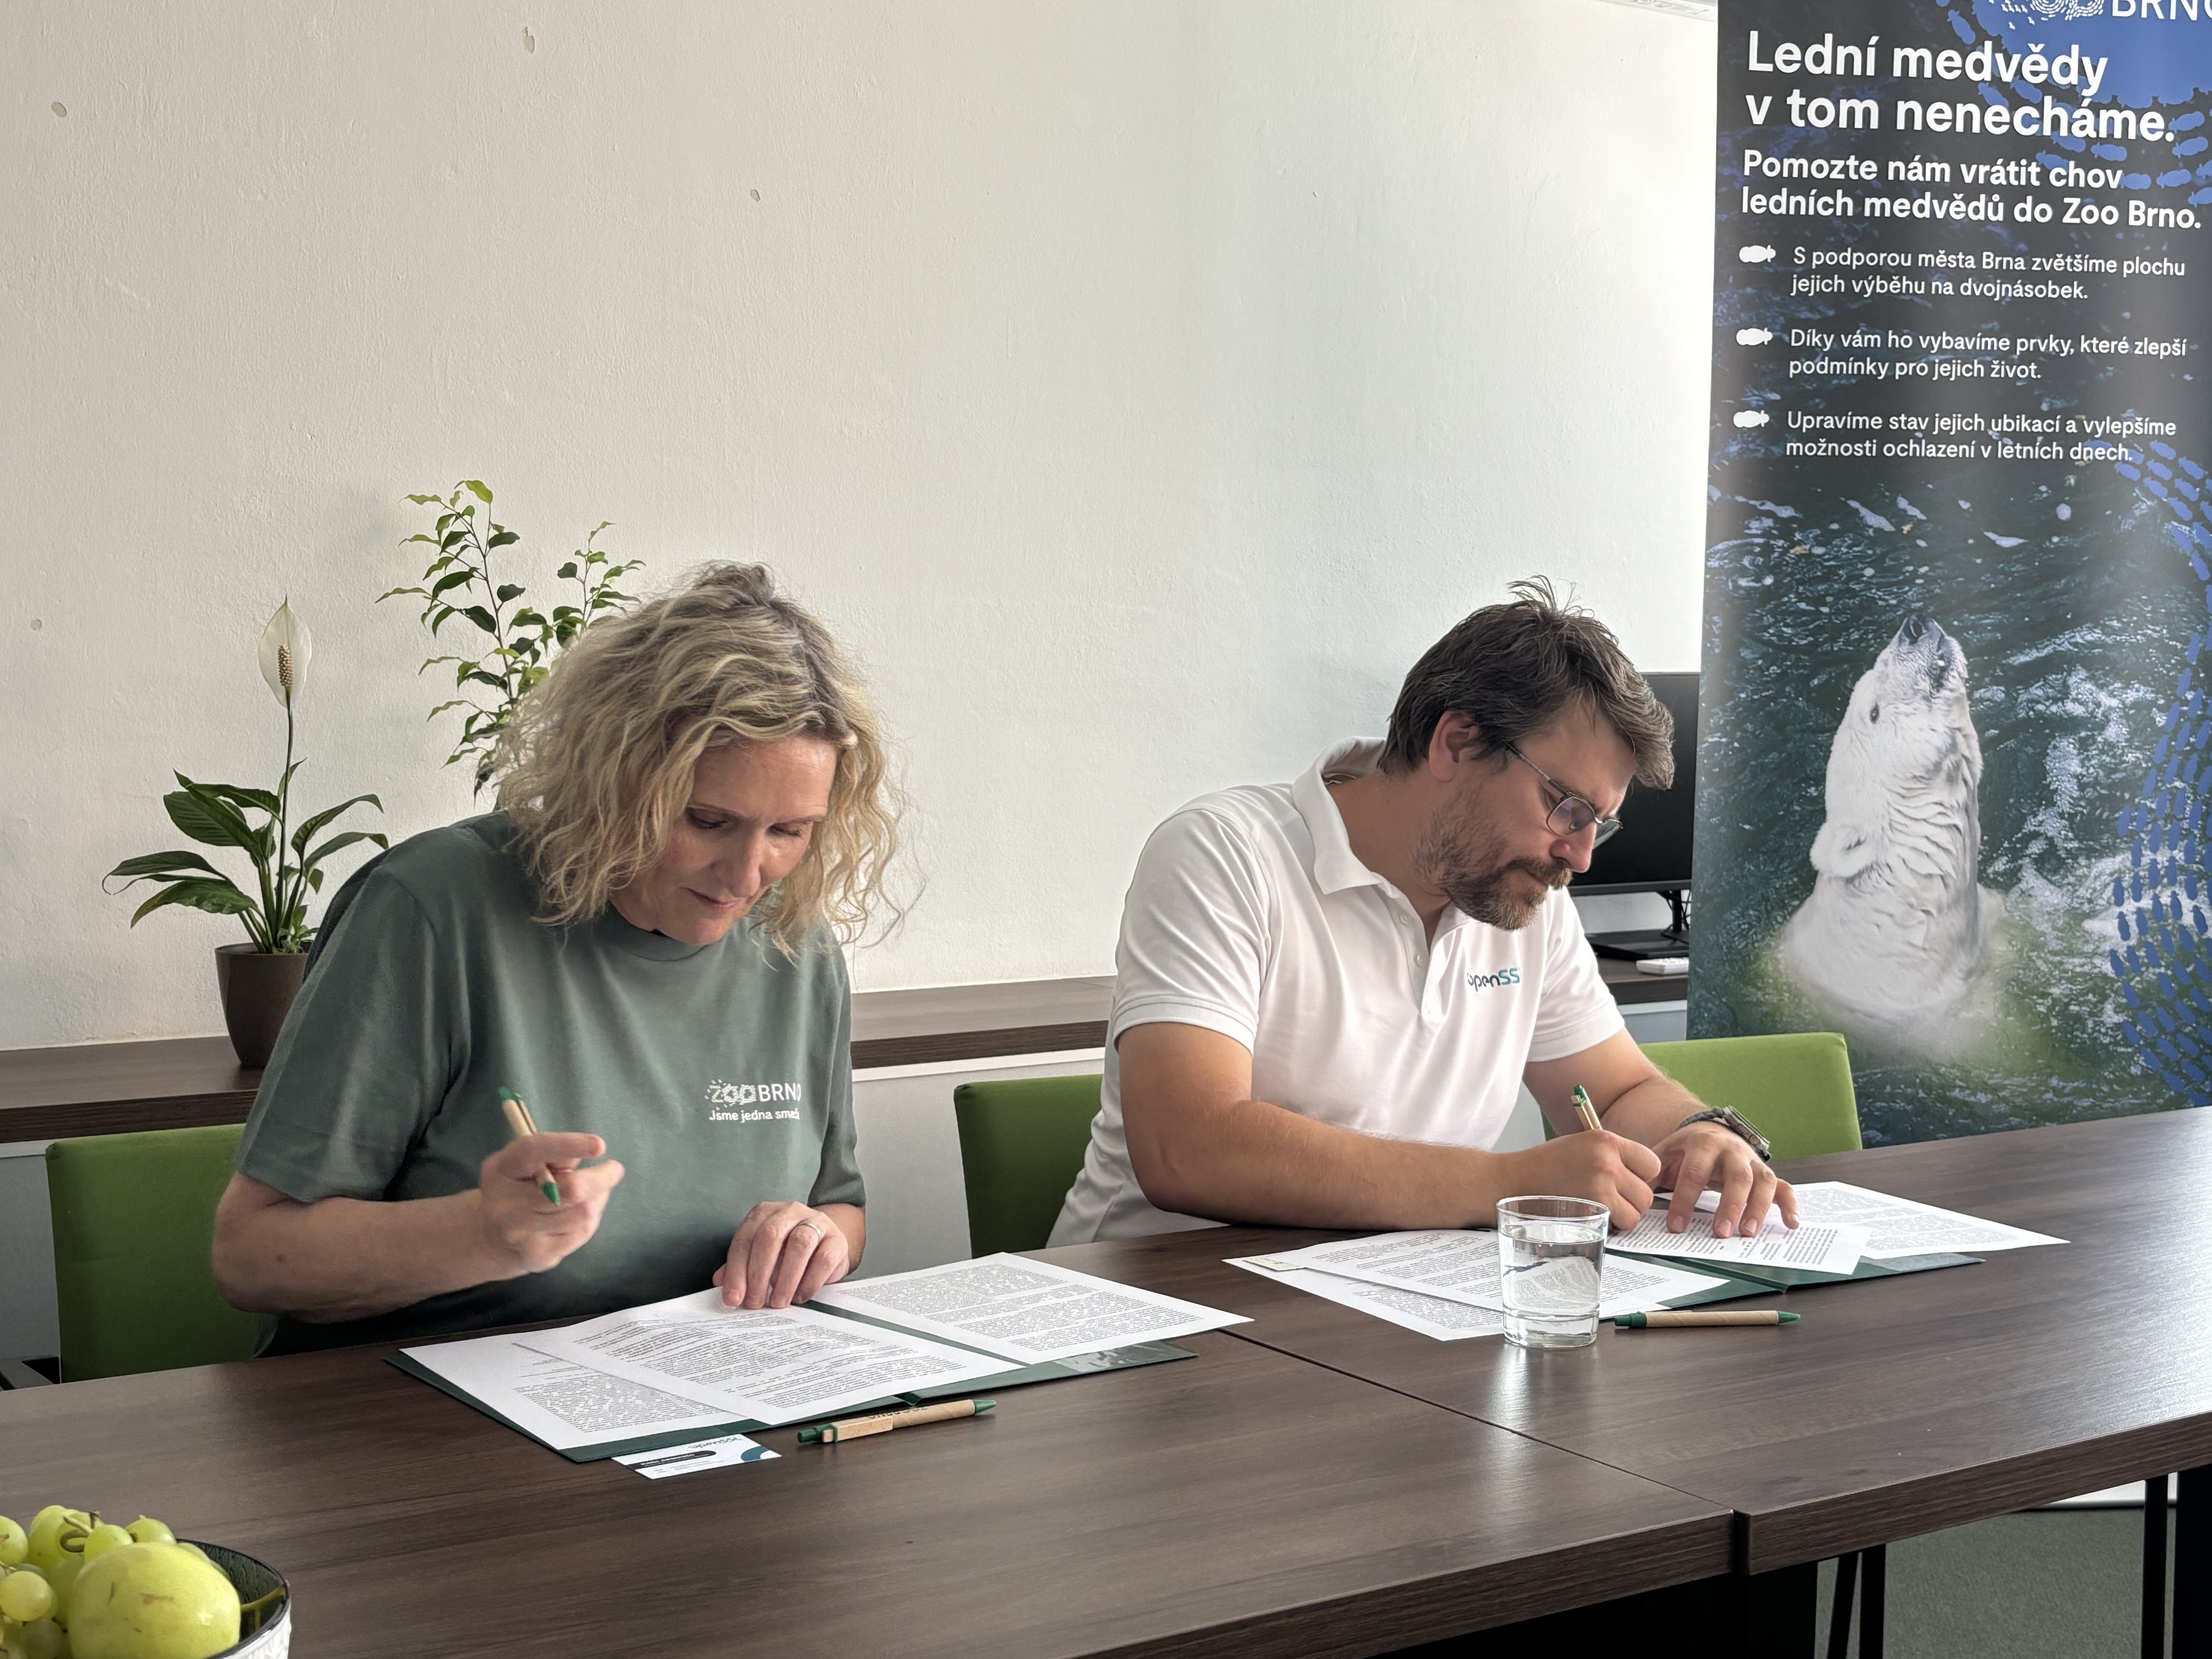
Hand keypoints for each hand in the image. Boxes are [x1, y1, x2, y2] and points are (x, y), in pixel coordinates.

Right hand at [473, 1133, 624, 1275]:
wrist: (491, 1239)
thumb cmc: (518, 1188)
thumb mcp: (524, 1163)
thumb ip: (552, 1153)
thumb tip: (589, 1150)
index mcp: (502, 1169)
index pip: (534, 1151)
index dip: (569, 1145)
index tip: (599, 1145)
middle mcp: (506, 1203)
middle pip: (572, 1189)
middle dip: (602, 1178)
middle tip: (615, 1169)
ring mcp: (520, 1233)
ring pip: (583, 1212)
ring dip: (598, 1198)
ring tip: (594, 1192)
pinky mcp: (539, 1255)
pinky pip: (582, 1231)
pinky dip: (591, 1217)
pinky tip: (584, 1212)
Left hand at [715, 1201, 852, 1308]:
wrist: (825, 1244)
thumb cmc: (786, 1253)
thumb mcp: (760, 1256)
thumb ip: (740, 1266)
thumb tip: (720, 1282)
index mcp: (764, 1213)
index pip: (745, 1239)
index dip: (737, 1271)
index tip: (734, 1299)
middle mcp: (789, 1211)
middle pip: (770, 1236)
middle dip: (759, 1273)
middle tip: (755, 1303)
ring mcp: (816, 1222)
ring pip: (799, 1244)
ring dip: (785, 1278)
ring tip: (778, 1302)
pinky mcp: (837, 1239)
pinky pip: (823, 1258)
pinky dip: (810, 1281)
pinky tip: (800, 1296)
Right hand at [1510, 1130, 1661, 1229]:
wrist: (1513, 1180)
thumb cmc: (1546, 1165)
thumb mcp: (1582, 1145)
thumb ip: (1612, 1156)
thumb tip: (1641, 1176)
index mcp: (1606, 1140)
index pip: (1652, 1164)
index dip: (1641, 1177)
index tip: (1626, 1183)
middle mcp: (1608, 1161)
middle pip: (1647, 1192)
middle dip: (1632, 1201)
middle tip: (1610, 1200)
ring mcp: (1601, 1186)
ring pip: (1637, 1212)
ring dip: (1623, 1216)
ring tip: (1600, 1210)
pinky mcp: (1593, 1210)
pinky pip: (1621, 1224)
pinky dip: (1611, 1226)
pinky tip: (1592, 1218)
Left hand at [1652, 1124, 1797, 1236]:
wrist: (1708, 1130)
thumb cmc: (1684, 1150)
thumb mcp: (1664, 1154)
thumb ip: (1649, 1173)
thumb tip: (1631, 1196)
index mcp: (1702, 1143)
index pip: (1694, 1173)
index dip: (1684, 1200)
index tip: (1676, 1226)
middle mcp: (1731, 1150)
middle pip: (1736, 1176)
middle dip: (1729, 1205)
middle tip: (1720, 1233)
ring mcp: (1751, 1161)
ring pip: (1763, 1181)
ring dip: (1758, 1208)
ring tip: (1747, 1233)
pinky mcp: (1765, 1172)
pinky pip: (1783, 1186)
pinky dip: (1790, 1204)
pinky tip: (1792, 1223)